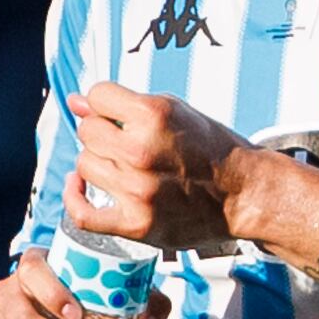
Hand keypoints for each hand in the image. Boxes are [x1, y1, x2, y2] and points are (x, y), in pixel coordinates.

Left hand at [68, 82, 263, 254]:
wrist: (243, 195)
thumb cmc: (211, 150)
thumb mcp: (175, 111)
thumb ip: (123, 106)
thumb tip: (75, 101)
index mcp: (155, 115)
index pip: (97, 95)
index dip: (105, 103)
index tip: (115, 113)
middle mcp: (142, 151)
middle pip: (87, 131)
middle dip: (102, 132)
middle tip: (124, 143)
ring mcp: (137, 190)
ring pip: (84, 165)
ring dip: (98, 163)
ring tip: (122, 166)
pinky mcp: (135, 223)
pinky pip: (82, 213)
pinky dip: (74, 197)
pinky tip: (79, 185)